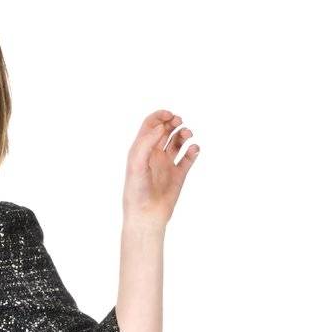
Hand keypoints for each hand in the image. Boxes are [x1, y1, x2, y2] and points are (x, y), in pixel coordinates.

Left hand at [122, 110, 199, 226]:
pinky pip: (188, 158)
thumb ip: (146, 143)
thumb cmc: (137, 191)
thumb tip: (161, 127)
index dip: (160, 116)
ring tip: (187, 135)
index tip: (170, 116)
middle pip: (166, 130)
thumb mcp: (136, 164)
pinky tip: (193, 150)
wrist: (146, 215)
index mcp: (142, 150)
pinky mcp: (179, 175)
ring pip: (178, 142)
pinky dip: (194, 150)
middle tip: (179, 122)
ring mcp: (167, 164)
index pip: (151, 125)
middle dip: (174, 122)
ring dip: (184, 134)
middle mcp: (154, 155)